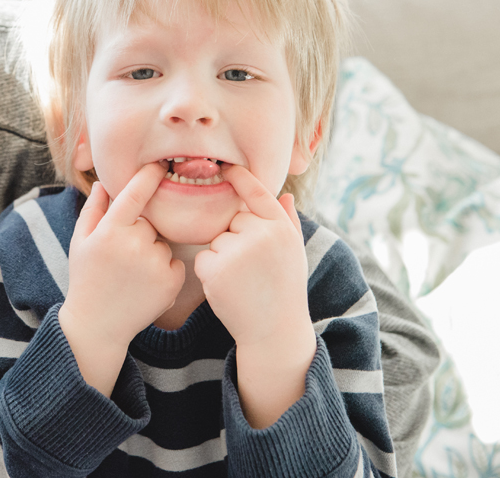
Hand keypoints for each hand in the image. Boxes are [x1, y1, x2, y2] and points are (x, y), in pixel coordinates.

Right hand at [59, 163, 184, 394]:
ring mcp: (155, 263)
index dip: (149, 175)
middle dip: (140, 231)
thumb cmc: (86, 278)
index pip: (136, 192)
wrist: (98, 325)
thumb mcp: (80, 241)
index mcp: (111, 230)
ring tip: (131, 274)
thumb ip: (93, 209)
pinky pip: (174, 262)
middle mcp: (135, 244)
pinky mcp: (172, 281)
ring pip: (163, 242)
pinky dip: (164, 270)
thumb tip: (103, 182)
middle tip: (121, 255)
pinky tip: (145, 285)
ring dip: (152, 252)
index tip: (159, 163)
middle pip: (149, 221)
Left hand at [194, 165, 315, 426]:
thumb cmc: (285, 289)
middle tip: (253, 268)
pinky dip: (211, 271)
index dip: (240, 178)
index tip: (227, 168)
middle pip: (232, 220)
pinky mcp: (216, 268)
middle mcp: (261, 235)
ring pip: (216, 240)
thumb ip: (287, 221)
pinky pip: (204, 258)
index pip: (256, 192)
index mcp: (281, 227)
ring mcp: (237, 251)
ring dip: (223, 256)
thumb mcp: (294, 252)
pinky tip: (229, 288)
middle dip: (236, 238)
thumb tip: (286, 193)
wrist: (275, 331)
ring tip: (244, 281)